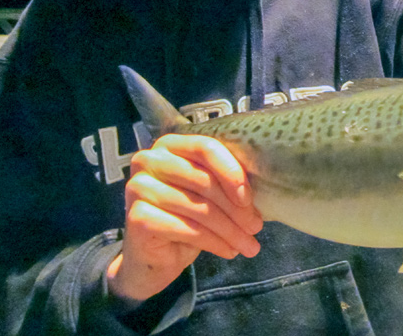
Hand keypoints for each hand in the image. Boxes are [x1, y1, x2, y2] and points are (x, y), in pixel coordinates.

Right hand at [107, 134, 261, 302]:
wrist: (152, 258)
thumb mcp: (207, 193)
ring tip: (249, 244)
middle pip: (204, 180)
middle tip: (256, 226)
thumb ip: (224, 179)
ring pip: (199, 208)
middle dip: (236, 208)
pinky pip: (188, 229)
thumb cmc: (185, 217)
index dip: (232, 172)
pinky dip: (214, 242)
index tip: (249, 198)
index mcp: (169, 145)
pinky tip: (229, 251)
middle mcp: (148, 160)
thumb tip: (265, 182)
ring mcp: (139, 187)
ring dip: (230, 230)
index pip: (206, 148)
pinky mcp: (137, 217)